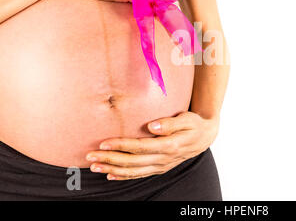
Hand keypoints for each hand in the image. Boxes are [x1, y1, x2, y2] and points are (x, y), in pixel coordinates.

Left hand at [85, 112, 219, 179]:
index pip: (140, 147)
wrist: (205, 136)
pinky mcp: (159, 168)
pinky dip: (123, 176)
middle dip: (110, 159)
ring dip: (112, 169)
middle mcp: (164, 159)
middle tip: (91, 155)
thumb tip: (152, 126)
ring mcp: (161, 166)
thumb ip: (170, 123)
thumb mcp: (186, 119)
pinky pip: (139, 175)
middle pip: (132, 161)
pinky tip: (110, 174)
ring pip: (133, 171)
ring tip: (95, 165)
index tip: (104, 142)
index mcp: (170, 145)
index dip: (121, 145)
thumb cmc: (194, 124)